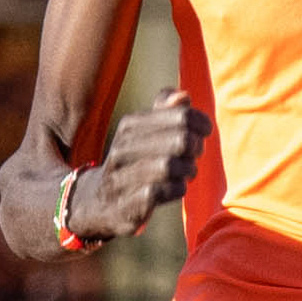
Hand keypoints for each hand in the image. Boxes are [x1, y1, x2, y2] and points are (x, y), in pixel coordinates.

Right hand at [66, 89, 208, 242]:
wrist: (98, 201)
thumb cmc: (135, 162)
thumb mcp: (146, 132)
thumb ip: (167, 111)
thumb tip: (183, 95)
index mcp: (129, 126)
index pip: (182, 116)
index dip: (201, 124)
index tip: (203, 132)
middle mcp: (121, 148)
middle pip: (181, 139)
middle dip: (196, 148)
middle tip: (194, 154)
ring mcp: (120, 177)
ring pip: (169, 166)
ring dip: (187, 169)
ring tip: (186, 171)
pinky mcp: (125, 204)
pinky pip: (159, 192)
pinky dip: (176, 189)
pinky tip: (176, 187)